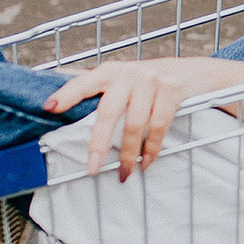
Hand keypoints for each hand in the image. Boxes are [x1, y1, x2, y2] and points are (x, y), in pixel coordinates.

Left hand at [47, 56, 243, 177]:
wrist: (195, 74)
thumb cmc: (150, 81)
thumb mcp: (123, 78)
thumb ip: (97, 86)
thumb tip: (57, 94)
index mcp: (111, 71)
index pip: (84, 82)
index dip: (67, 94)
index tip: (49, 108)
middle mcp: (129, 73)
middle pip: (108, 111)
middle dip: (98, 143)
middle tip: (91, 167)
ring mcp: (152, 80)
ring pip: (134, 124)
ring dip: (129, 154)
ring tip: (123, 173)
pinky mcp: (172, 90)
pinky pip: (158, 126)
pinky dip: (151, 149)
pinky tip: (146, 162)